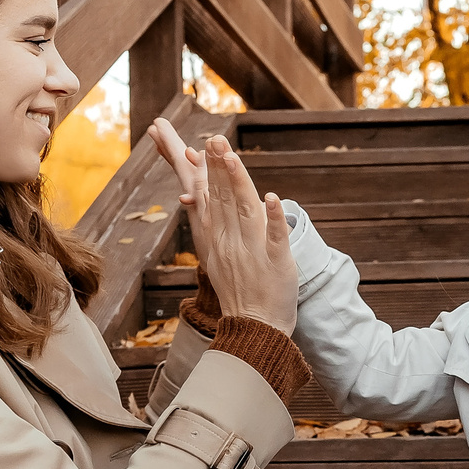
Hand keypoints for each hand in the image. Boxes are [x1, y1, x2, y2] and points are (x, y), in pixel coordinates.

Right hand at [150, 119, 296, 331]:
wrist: (255, 329)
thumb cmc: (239, 289)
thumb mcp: (215, 255)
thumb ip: (208, 221)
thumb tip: (192, 194)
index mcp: (216, 239)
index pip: (209, 199)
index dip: (205, 171)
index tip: (200, 145)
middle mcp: (230, 242)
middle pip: (223, 198)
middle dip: (218, 167)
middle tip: (213, 139)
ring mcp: (253, 252)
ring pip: (245, 212)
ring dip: (239, 183)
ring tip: (231, 157)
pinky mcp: (276, 264)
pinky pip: (276, 238)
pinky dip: (275, 218)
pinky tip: (274, 198)